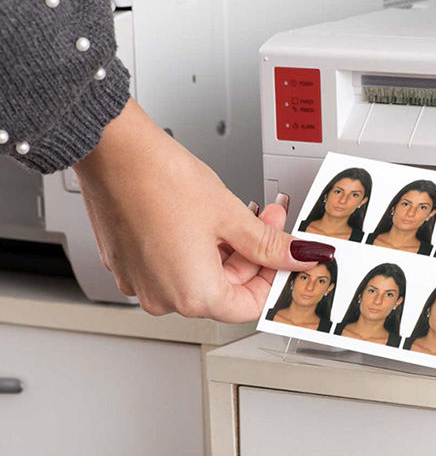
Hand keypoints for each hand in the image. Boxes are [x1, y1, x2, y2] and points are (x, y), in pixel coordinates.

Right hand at [73, 99, 333, 321]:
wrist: (113, 150)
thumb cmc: (160, 179)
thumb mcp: (231, 214)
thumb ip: (270, 244)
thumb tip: (300, 257)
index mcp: (191, 294)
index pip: (249, 305)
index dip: (274, 278)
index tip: (286, 257)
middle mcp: (162, 296)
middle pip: (226, 289)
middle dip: (254, 254)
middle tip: (269, 220)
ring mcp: (141, 281)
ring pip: (201, 275)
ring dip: (228, 247)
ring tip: (242, 213)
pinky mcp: (129, 263)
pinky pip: (174, 264)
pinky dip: (198, 246)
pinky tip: (209, 218)